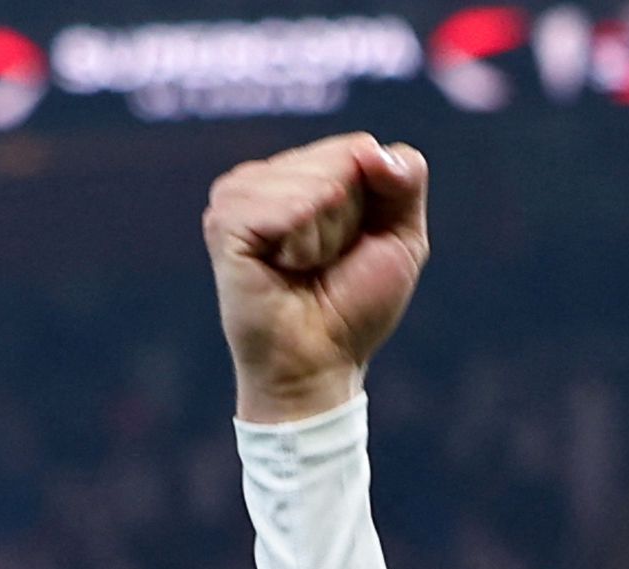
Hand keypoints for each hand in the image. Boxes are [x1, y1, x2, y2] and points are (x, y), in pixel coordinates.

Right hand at [205, 133, 430, 424]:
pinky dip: (299, 242)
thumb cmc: (356, 304)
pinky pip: (280, 207)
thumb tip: (372, 148)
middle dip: (351, 219)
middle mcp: (267, 176)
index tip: (358, 244)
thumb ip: (404, 182)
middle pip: (338, 162)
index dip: (376, 201)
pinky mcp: (224, 221)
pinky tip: (283, 267)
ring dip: (325, 236)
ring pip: (312, 182)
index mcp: (304, 173)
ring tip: (303, 267)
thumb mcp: (401, 238)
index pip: (358, 150)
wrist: (321, 361)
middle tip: (327, 261)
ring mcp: (239, 195)